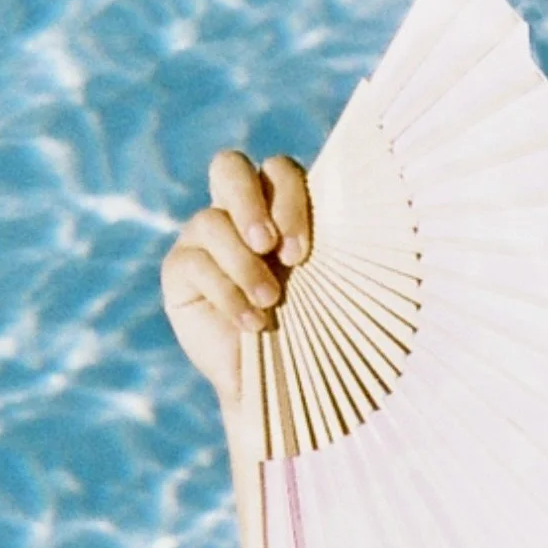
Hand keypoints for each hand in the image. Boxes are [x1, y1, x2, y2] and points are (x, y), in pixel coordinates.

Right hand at [161, 150, 313, 417]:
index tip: (300, 252)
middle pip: (228, 166)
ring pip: (211, 221)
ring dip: (244, 264)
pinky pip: (195, 262)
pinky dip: (227, 293)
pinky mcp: (180, 269)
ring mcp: (203, 237)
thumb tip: (368, 212)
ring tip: (270, 301)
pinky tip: (251, 323)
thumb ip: (336, 243)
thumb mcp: (333, 283)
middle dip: (249, 201)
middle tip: (268, 246)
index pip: (278, 169)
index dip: (288, 198)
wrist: (284, 380)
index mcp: (279, 205)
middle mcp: (237, 212)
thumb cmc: (319, 326)